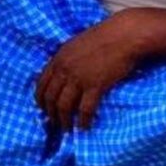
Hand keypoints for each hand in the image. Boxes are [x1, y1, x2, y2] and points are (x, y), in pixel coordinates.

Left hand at [35, 11, 146, 131]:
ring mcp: (79, 78)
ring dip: (64, 121)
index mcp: (58, 58)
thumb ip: (66, 59)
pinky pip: (85, 109)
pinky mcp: (96, 86)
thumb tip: (63, 74)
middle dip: (50, 113)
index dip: (40, 100)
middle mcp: (65, 70)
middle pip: (50, 98)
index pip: (41, 84)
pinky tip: (84, 127)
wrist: (124, 35)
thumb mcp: (76, 45)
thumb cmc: (104, 37)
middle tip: (54, 123)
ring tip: (67, 129)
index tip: (43, 109)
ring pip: (64, 106)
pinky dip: (83, 121)